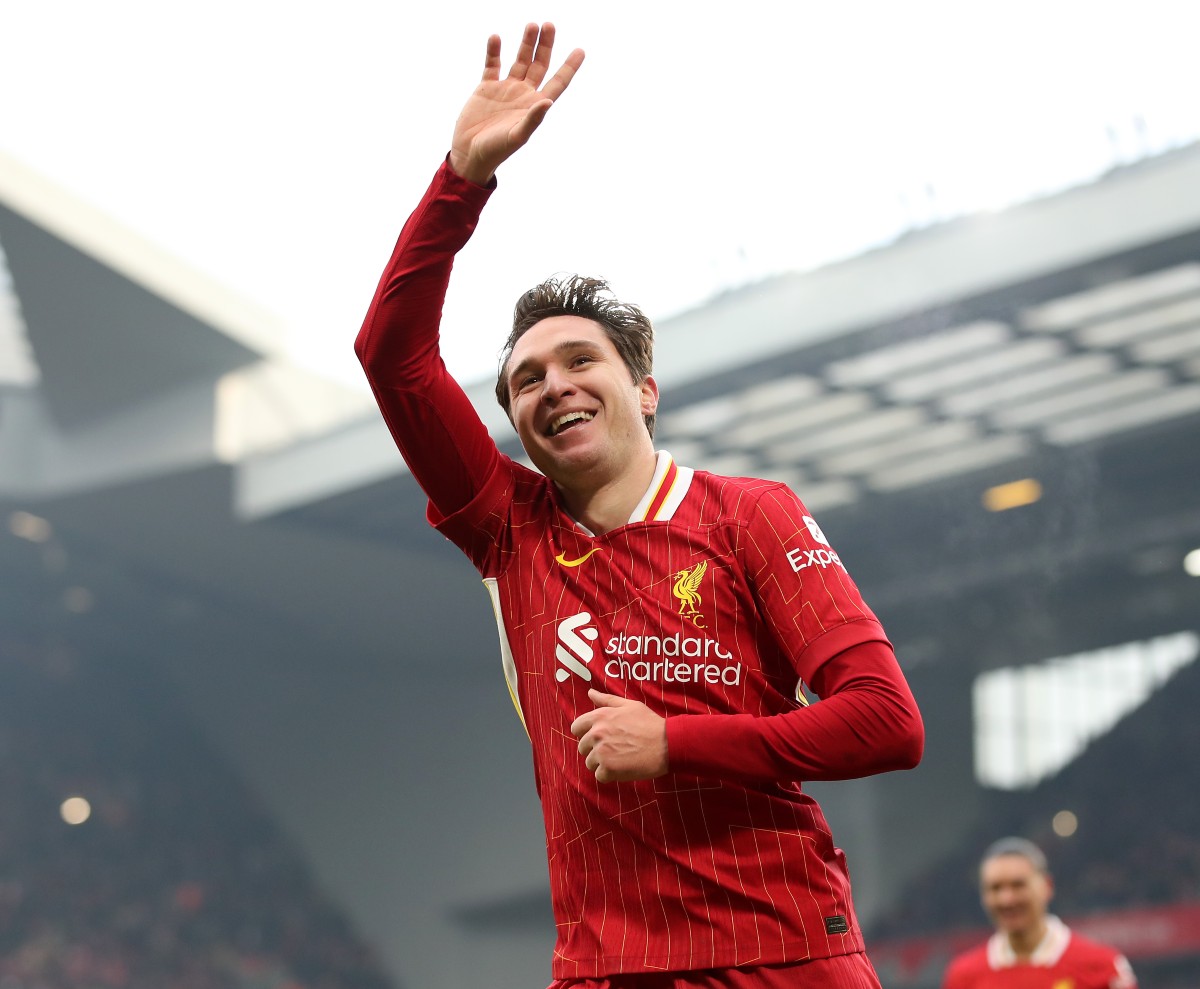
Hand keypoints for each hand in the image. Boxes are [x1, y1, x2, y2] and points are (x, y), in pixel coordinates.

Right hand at [449, 22, 584, 185]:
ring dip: (526, 44)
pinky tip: (496, 38)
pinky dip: (494, 51)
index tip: (581, 51)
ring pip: (519, 60)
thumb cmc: (496, 150)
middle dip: (545, 45)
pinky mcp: (486, 87)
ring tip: (532, 25)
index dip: (569, 67)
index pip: (558, 82)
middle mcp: (523, 94)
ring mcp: (506, 88)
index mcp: (535, 106)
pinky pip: (492, 64)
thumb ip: (533, 119)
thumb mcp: (517, 136)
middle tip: (549, 25)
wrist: (470, 153)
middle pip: (539, 64)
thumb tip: (548, 101)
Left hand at [570, 689, 668, 782]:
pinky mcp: (608, 769)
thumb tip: (590, 693)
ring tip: (620, 758)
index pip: (576, 727)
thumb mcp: (629, 705)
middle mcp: (596, 734)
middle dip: (594, 749)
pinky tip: (622, 768)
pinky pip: (599, 776)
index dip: (585, 733)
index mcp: (599, 717)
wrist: (666, 743)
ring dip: (602, 763)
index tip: (598, 737)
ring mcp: (601, 752)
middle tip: (614, 749)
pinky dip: (609, 775)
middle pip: (582, 747)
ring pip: (590, 763)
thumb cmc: (649, 723)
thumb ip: (606, 700)